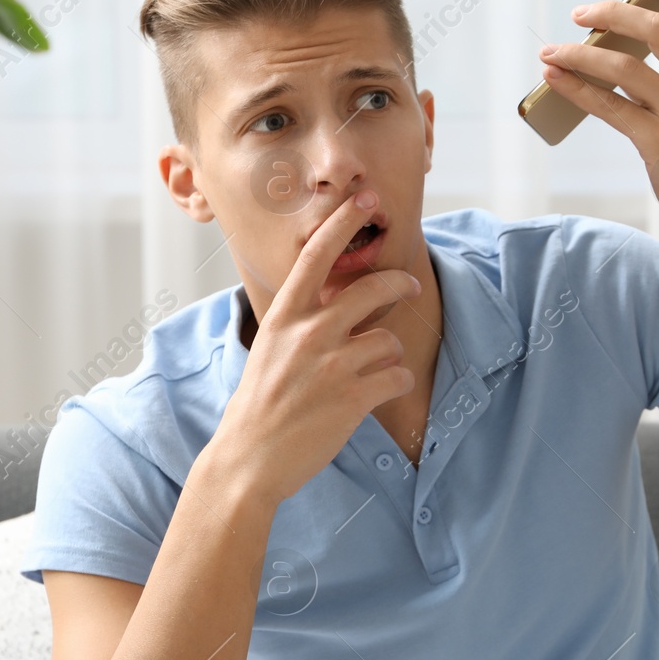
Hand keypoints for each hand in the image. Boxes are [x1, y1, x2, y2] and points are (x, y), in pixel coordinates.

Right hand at [208, 190, 420, 506]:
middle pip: (373, 289)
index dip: (344, 222)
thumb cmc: (259, 403)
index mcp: (284, 316)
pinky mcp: (353, 398)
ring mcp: (332, 366)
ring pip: (389, 341)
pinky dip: (396, 383)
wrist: (248, 459)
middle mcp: (308, 333)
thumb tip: (336, 300)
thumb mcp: (270, 348)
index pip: (317, 254)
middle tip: (410, 287)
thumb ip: (301, 322)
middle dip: (399, 284)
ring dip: (389, 354)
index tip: (365, 200)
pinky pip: (397, 376)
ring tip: (375, 370)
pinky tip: (379, 392)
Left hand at [536, 0, 658, 243]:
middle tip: (581, 12)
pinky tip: (555, 78)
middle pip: (657, 30)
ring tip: (551, 51)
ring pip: (624, 66)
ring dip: (580, 53)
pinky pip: (608, 106)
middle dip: (613, 13)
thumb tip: (623, 61)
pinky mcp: (658, 142)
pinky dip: (576, 88)